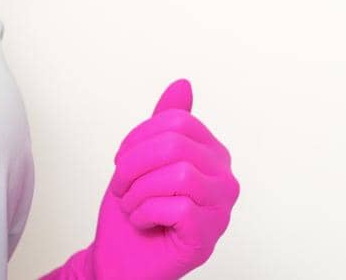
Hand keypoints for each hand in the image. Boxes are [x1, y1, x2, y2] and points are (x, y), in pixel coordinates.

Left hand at [80, 78, 239, 279]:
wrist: (120, 261)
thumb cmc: (134, 212)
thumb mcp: (143, 158)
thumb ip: (166, 122)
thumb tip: (183, 84)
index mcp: (213, 155)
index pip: (179, 122)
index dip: (140, 137)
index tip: (122, 160)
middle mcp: (225, 179)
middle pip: (176, 145)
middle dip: (134, 165)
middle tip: (122, 186)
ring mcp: (220, 209)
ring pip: (178, 174)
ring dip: (140, 191)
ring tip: (133, 205)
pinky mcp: (208, 235)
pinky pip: (177, 206)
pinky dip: (146, 213)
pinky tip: (144, 223)